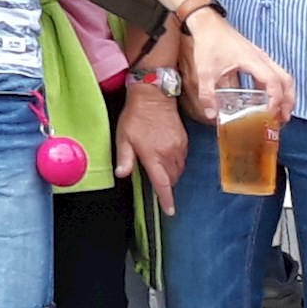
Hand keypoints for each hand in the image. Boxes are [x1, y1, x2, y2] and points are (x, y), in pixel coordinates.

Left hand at [116, 78, 187, 211]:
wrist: (154, 96)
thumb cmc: (135, 116)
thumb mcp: (123, 137)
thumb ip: (124, 158)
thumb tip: (122, 174)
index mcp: (153, 155)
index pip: (163, 183)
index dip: (166, 199)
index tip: (169, 211)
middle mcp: (169, 154)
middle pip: (172, 179)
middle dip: (166, 185)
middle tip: (157, 182)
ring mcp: (179, 147)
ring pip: (179, 170)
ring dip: (171, 174)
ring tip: (160, 168)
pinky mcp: (184, 141)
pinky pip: (183, 159)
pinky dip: (175, 163)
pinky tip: (166, 157)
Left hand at [185, 9, 291, 122]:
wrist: (208, 24)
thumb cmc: (209, 43)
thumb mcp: (205, 71)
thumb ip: (207, 94)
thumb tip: (211, 114)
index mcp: (252, 60)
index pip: (272, 81)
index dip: (275, 99)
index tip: (270, 114)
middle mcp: (262, 58)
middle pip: (286, 80)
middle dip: (288, 101)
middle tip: (282, 119)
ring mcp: (262, 58)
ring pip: (283, 77)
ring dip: (285, 95)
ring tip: (279, 114)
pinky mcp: (258, 59)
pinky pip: (274, 75)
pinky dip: (276, 89)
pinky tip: (267, 102)